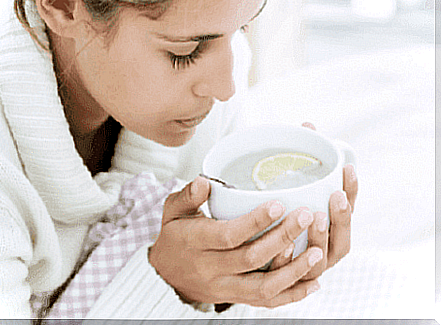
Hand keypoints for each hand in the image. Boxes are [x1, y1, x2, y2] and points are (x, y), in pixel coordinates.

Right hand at [149, 176, 322, 307]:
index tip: (278, 204)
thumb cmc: (174, 236)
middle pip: (251, 258)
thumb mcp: (172, 211)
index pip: (228, 235)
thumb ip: (188, 196)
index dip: (254, 221)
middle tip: (306, 216)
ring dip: (293, 270)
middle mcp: (211, 269)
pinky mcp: (235, 298)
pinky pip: (266, 302)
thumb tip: (204, 181)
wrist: (166, 274)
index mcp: (195, 242)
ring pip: (263, 286)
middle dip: (282, 237)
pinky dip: (292, 295)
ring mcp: (224, 288)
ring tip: (318, 252)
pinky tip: (313, 283)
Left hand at [270, 122, 357, 279]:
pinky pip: (293, 278)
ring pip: (321, 260)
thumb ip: (300, 158)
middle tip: (334, 196)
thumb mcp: (289, 185)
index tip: (347, 169)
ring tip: (313, 216)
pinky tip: (284, 247)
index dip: (353, 190)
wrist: (248, 248)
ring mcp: (307, 267)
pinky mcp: (288, 281)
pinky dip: (291, 264)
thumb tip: (308, 125)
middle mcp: (323, 248)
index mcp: (329, 226)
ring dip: (320, 240)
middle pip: (342, 239)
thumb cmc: (278, 212)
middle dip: (342, 217)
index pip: (349, 209)